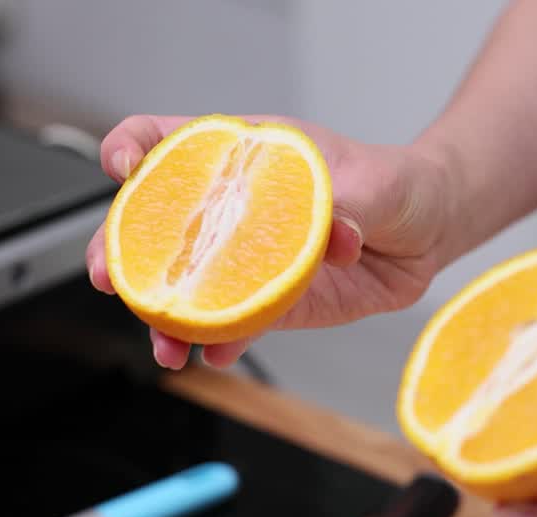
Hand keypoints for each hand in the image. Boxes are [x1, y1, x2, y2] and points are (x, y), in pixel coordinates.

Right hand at [86, 114, 453, 369]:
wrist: (425, 234)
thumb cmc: (393, 185)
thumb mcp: (373, 185)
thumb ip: (347, 208)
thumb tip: (336, 237)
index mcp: (243, 157)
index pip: (168, 140)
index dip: (134, 147)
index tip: (122, 167)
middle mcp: (232, 209)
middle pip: (155, 224)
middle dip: (122, 250)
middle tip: (110, 278)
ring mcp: (247, 259)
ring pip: (188, 286)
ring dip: (166, 318)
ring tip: (165, 346)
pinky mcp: (271, 303)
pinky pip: (235, 326)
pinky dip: (221, 345)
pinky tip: (213, 356)